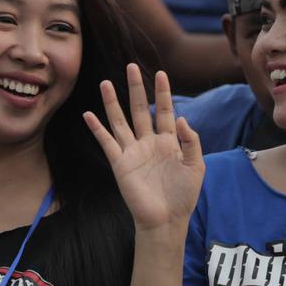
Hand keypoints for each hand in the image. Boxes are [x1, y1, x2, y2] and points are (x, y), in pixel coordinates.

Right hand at [84, 64, 203, 231]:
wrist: (166, 219)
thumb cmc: (183, 195)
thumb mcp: (196, 166)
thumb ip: (190, 141)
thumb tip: (180, 117)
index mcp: (168, 141)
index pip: (164, 110)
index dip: (162, 92)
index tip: (160, 73)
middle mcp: (148, 142)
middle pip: (139, 109)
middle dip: (135, 88)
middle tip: (130, 66)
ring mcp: (133, 152)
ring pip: (120, 121)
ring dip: (112, 102)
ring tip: (105, 82)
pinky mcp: (120, 163)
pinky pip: (107, 142)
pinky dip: (97, 128)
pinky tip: (88, 114)